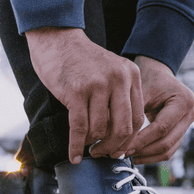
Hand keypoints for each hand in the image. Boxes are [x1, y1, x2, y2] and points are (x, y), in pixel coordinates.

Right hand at [26, 27, 143, 163]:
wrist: (57, 38)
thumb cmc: (81, 60)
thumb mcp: (110, 72)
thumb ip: (118, 96)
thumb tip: (119, 135)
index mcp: (131, 75)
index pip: (137, 118)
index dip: (129, 140)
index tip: (120, 150)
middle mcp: (118, 79)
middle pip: (123, 128)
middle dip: (114, 147)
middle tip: (105, 155)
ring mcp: (97, 85)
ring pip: (101, 129)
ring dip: (93, 144)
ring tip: (88, 147)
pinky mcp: (76, 92)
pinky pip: (80, 128)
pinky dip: (76, 146)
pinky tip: (75, 156)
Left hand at [126, 56, 193, 163]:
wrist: (158, 75)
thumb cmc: (147, 79)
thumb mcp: (139, 91)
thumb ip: (131, 113)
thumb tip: (114, 138)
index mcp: (184, 100)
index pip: (161, 128)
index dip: (141, 140)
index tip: (121, 147)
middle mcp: (191, 113)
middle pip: (166, 142)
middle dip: (142, 151)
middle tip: (120, 154)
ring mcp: (189, 124)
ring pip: (168, 150)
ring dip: (146, 156)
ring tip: (125, 156)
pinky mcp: (182, 132)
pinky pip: (167, 150)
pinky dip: (150, 155)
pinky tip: (134, 155)